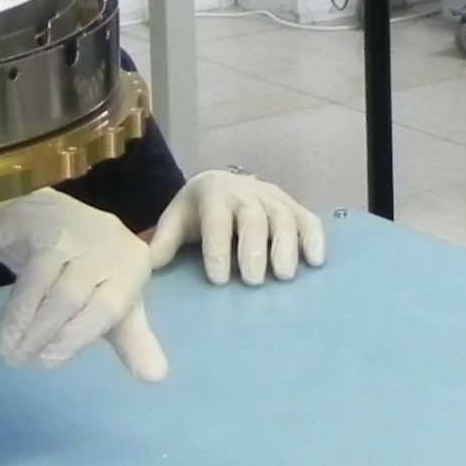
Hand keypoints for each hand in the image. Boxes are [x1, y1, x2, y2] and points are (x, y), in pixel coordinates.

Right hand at [0, 188, 166, 381]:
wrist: (59, 217)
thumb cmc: (89, 271)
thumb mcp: (114, 303)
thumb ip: (131, 340)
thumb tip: (157, 378)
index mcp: (132, 264)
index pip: (107, 309)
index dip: (74, 338)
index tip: (46, 362)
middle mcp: (105, 240)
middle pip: (69, 295)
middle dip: (41, 332)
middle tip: (17, 359)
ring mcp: (67, 224)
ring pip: (39, 274)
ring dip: (17, 314)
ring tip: (3, 345)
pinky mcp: (32, 212)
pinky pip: (9, 228)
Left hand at [152, 171, 326, 286]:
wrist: (221, 184)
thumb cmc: (197, 212)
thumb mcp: (176, 221)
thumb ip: (164, 242)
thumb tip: (148, 267)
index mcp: (212, 194)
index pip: (216, 220)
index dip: (218, 248)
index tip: (219, 279)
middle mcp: (246, 192)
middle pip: (254, 218)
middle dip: (254, 249)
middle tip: (254, 281)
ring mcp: (273, 198)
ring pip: (284, 218)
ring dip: (286, 247)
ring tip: (284, 275)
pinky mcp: (293, 206)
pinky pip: (308, 219)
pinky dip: (314, 238)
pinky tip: (316, 261)